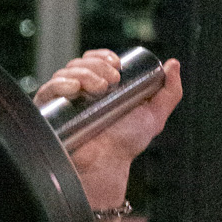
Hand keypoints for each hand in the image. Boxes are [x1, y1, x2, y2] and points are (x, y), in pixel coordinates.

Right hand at [35, 49, 182, 204]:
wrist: (106, 165)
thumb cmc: (127, 144)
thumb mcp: (154, 115)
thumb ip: (169, 92)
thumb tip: (173, 64)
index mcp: (99, 87)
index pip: (95, 60)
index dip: (103, 56)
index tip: (117, 64)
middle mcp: (78, 91)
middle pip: (80, 63)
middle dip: (96, 64)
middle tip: (112, 79)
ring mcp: (62, 101)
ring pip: (65, 72)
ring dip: (83, 73)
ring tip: (99, 88)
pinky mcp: (47, 112)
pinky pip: (48, 89)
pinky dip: (60, 83)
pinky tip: (74, 88)